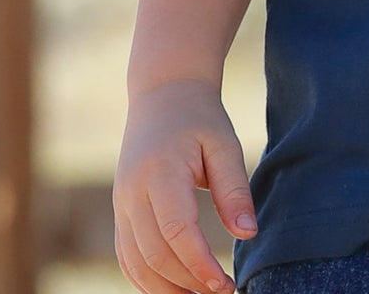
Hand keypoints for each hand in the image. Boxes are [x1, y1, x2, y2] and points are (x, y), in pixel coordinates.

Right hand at [114, 80, 256, 293]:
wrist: (163, 94)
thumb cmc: (200, 118)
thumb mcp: (224, 144)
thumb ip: (234, 188)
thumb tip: (248, 234)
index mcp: (160, 172)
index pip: (177, 231)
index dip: (199, 263)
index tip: (225, 284)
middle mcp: (132, 192)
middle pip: (154, 254)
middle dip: (187, 282)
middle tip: (222, 292)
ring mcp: (120, 203)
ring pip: (135, 262)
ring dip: (165, 288)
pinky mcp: (120, 210)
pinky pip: (127, 254)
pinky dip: (147, 278)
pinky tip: (175, 287)